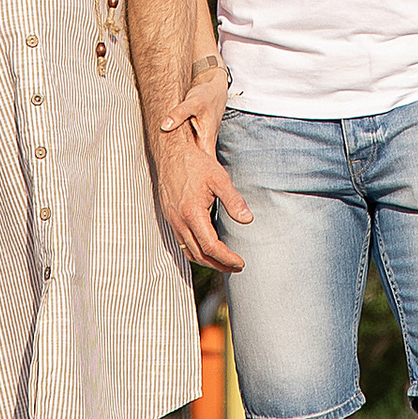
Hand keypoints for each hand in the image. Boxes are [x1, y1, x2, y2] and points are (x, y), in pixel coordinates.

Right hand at [153, 87, 250, 272]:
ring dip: (205, 260)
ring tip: (222, 262)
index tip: (240, 262)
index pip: (210, 246)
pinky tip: (205, 246)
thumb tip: (248, 220)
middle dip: (218, 264)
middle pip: (198, 254)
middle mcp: (179, 220)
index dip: (227, 258)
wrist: (171, 150)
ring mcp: (172, 219)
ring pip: (188, 250)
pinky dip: (194, 250)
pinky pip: (181, 241)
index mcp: (192, 214)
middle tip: (235, 267)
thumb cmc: (196, 162)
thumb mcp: (219, 178)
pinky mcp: (169, 215)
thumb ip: (233, 201)